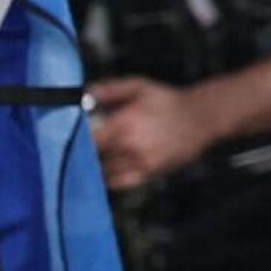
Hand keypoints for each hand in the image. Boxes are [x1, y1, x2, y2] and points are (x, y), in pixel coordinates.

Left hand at [88, 76, 218, 189]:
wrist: (200, 119)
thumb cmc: (166, 100)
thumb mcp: (138, 87)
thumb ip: (108, 90)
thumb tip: (82, 94)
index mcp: (124, 124)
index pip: (87, 140)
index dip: (75, 138)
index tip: (70, 133)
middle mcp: (130, 147)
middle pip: (93, 157)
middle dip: (83, 151)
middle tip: (76, 145)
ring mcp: (140, 164)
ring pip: (104, 171)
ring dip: (95, 164)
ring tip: (91, 156)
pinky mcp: (149, 174)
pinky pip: (120, 183)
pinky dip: (108, 178)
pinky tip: (104, 169)